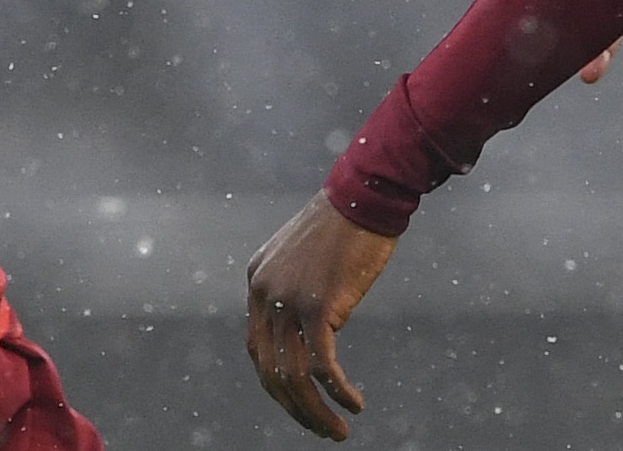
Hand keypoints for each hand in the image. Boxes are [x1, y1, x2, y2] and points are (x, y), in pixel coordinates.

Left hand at [247, 191, 398, 439]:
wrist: (364, 195)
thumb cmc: (345, 224)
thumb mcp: (304, 256)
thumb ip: (295, 288)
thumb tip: (307, 328)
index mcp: (257, 280)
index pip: (257, 348)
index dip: (277, 381)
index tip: (301, 401)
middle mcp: (264, 292)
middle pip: (269, 370)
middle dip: (294, 408)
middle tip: (320, 429)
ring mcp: (288, 300)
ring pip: (294, 375)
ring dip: (315, 412)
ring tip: (337, 431)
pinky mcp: (318, 306)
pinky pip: (323, 365)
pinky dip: (338, 392)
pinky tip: (354, 404)